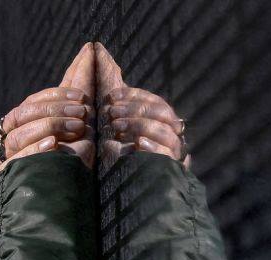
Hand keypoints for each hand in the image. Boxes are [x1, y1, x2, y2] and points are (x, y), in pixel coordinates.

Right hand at [0, 43, 95, 172]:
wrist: (58, 214)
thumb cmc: (69, 168)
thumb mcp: (76, 129)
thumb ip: (75, 97)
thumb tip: (88, 53)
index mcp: (19, 129)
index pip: (29, 105)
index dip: (54, 97)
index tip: (81, 97)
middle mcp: (7, 144)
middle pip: (20, 116)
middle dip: (53, 110)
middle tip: (82, 113)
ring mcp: (5, 163)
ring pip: (16, 136)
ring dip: (49, 126)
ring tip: (77, 128)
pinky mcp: (7, 183)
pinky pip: (16, 161)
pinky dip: (34, 150)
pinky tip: (53, 145)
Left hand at [91, 43, 189, 167]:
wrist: (121, 197)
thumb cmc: (111, 157)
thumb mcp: (106, 121)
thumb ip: (108, 94)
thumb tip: (98, 51)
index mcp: (159, 122)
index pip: (154, 102)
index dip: (133, 97)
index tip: (110, 99)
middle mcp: (171, 135)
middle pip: (163, 113)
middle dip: (135, 110)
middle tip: (110, 113)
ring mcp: (173, 154)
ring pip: (167, 132)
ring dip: (140, 126)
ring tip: (116, 128)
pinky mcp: (171, 173)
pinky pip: (169, 157)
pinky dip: (155, 149)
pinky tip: (138, 146)